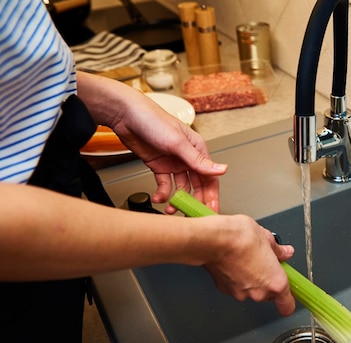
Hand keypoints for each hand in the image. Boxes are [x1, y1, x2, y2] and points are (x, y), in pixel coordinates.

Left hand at [76, 72, 226, 211]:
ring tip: (171, 209)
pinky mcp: (159, 165)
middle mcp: (187, 157)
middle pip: (198, 185)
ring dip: (178, 200)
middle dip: (196, 201)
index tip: (211, 211)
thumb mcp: (178, 143)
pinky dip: (163, 193)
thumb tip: (222, 170)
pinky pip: (164, 184)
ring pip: (181, 187)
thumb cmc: (153, 120)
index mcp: (197, 149)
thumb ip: (199, 160)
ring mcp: (173, 162)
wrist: (125, 114)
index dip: (211, 195)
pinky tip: (159, 198)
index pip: (209, 177)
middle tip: (193, 215)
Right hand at [200, 215, 295, 315]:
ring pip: (251, 290)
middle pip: (268, 294)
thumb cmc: (240, 238)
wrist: (213, 240)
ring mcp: (241, 293)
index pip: (287, 305)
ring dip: (250, 279)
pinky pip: (235, 286)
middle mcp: (259, 293)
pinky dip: (236, 277)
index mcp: (276, 282)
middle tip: (264, 264)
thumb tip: (284, 252)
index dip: (288, 302)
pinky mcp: (225, 289)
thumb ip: (278, 250)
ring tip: (246, 259)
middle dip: (267, 281)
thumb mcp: (267, 238)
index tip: (289, 297)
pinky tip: (234, 262)